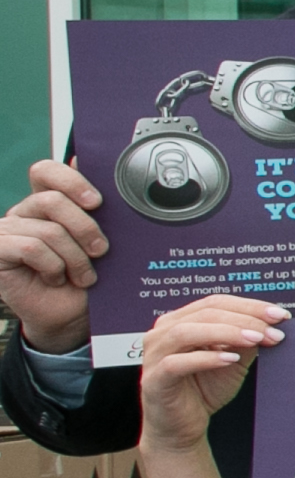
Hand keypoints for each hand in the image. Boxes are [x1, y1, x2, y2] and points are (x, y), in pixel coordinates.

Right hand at [0, 162, 113, 353]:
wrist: (70, 314)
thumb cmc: (84, 275)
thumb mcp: (95, 240)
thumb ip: (94, 209)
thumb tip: (87, 162)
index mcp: (47, 202)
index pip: (46, 171)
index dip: (70, 180)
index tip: (97, 202)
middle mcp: (25, 212)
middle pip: (52, 200)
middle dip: (85, 227)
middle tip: (101, 250)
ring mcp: (8, 231)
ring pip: (48, 230)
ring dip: (74, 257)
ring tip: (83, 275)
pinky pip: (30, 248)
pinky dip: (52, 266)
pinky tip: (56, 278)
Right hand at [136, 295, 289, 449]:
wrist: (184, 428)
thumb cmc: (205, 390)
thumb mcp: (234, 361)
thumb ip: (246, 341)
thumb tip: (270, 324)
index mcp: (180, 321)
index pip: (216, 302)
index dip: (250, 306)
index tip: (280, 315)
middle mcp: (163, 333)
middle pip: (205, 313)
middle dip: (244, 319)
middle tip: (273, 330)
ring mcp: (154, 355)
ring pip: (187, 332)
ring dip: (226, 333)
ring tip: (255, 340)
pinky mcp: (154, 379)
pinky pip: (177, 363)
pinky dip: (206, 358)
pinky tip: (230, 359)